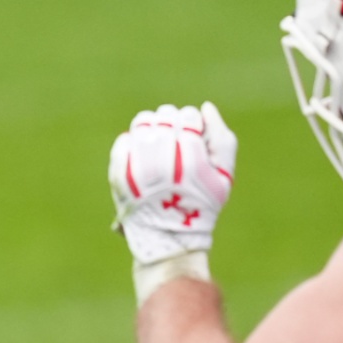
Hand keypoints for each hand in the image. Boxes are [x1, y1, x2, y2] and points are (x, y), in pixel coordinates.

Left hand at [108, 103, 236, 264]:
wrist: (167, 235)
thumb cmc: (201, 204)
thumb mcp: (224, 176)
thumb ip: (222, 139)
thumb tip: (205, 107)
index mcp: (189, 157)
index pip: (188, 115)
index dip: (193, 124)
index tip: (193, 138)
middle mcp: (161, 157)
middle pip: (165, 115)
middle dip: (173, 124)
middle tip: (176, 142)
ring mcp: (136, 163)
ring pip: (143, 122)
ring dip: (153, 128)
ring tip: (160, 145)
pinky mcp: (118, 170)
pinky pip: (124, 139)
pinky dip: (134, 143)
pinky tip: (144, 156)